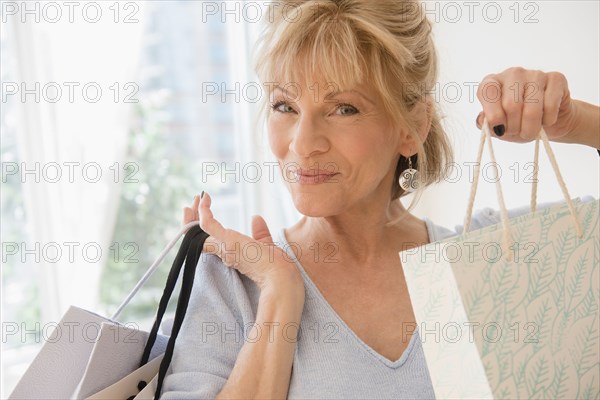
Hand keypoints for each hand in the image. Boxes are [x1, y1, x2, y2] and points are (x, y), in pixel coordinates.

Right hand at [183, 193, 304, 292]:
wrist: (280, 277)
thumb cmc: (276, 266)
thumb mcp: (265, 244)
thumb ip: (259, 233)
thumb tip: (255, 218)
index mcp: (232, 255)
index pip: (211, 241)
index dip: (204, 229)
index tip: (202, 212)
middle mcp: (224, 253)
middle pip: (201, 237)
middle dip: (192, 221)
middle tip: (191, 205)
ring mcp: (224, 248)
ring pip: (200, 231)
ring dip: (194, 215)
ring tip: (194, 199)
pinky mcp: (227, 242)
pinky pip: (208, 224)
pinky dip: (204, 212)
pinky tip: (205, 199)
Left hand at [475, 67, 577, 142]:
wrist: (548, 122)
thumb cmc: (518, 122)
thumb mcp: (498, 127)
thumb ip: (486, 123)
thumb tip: (482, 119)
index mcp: (493, 82)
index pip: (487, 91)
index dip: (493, 114)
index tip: (499, 129)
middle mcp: (513, 74)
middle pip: (511, 104)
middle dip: (514, 127)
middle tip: (517, 132)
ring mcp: (535, 73)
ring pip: (532, 108)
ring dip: (531, 128)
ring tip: (530, 131)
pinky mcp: (556, 78)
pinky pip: (550, 105)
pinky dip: (548, 121)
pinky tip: (546, 120)